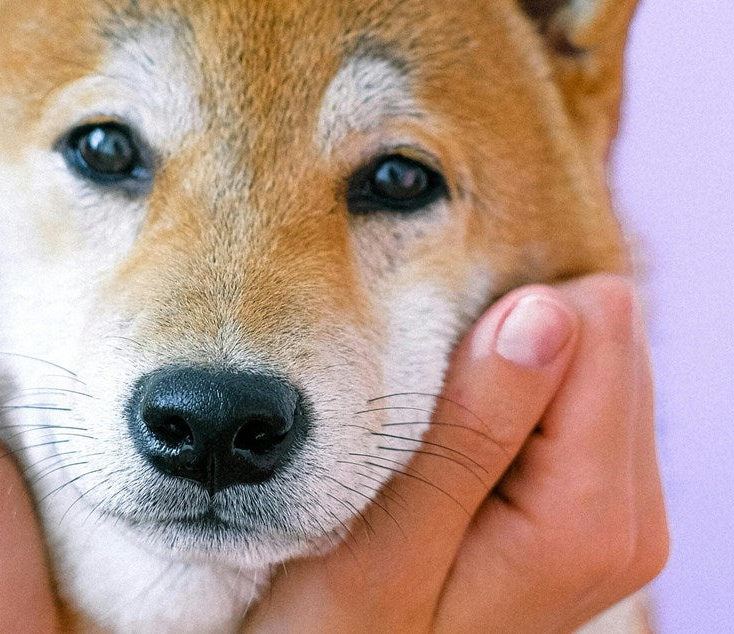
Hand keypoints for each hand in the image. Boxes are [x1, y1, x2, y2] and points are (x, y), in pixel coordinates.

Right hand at [247, 275, 668, 631]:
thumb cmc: (341, 630)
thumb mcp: (384, 544)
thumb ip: (472, 430)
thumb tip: (544, 311)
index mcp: (590, 519)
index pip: (596, 325)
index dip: (496, 329)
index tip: (426, 383)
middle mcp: (630, 514)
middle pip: (603, 335)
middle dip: (505, 348)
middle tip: (424, 418)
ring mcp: (617, 510)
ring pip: (588, 357)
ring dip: (501, 374)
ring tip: (432, 444)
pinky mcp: (592, 504)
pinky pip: (573, 395)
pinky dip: (506, 398)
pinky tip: (452, 454)